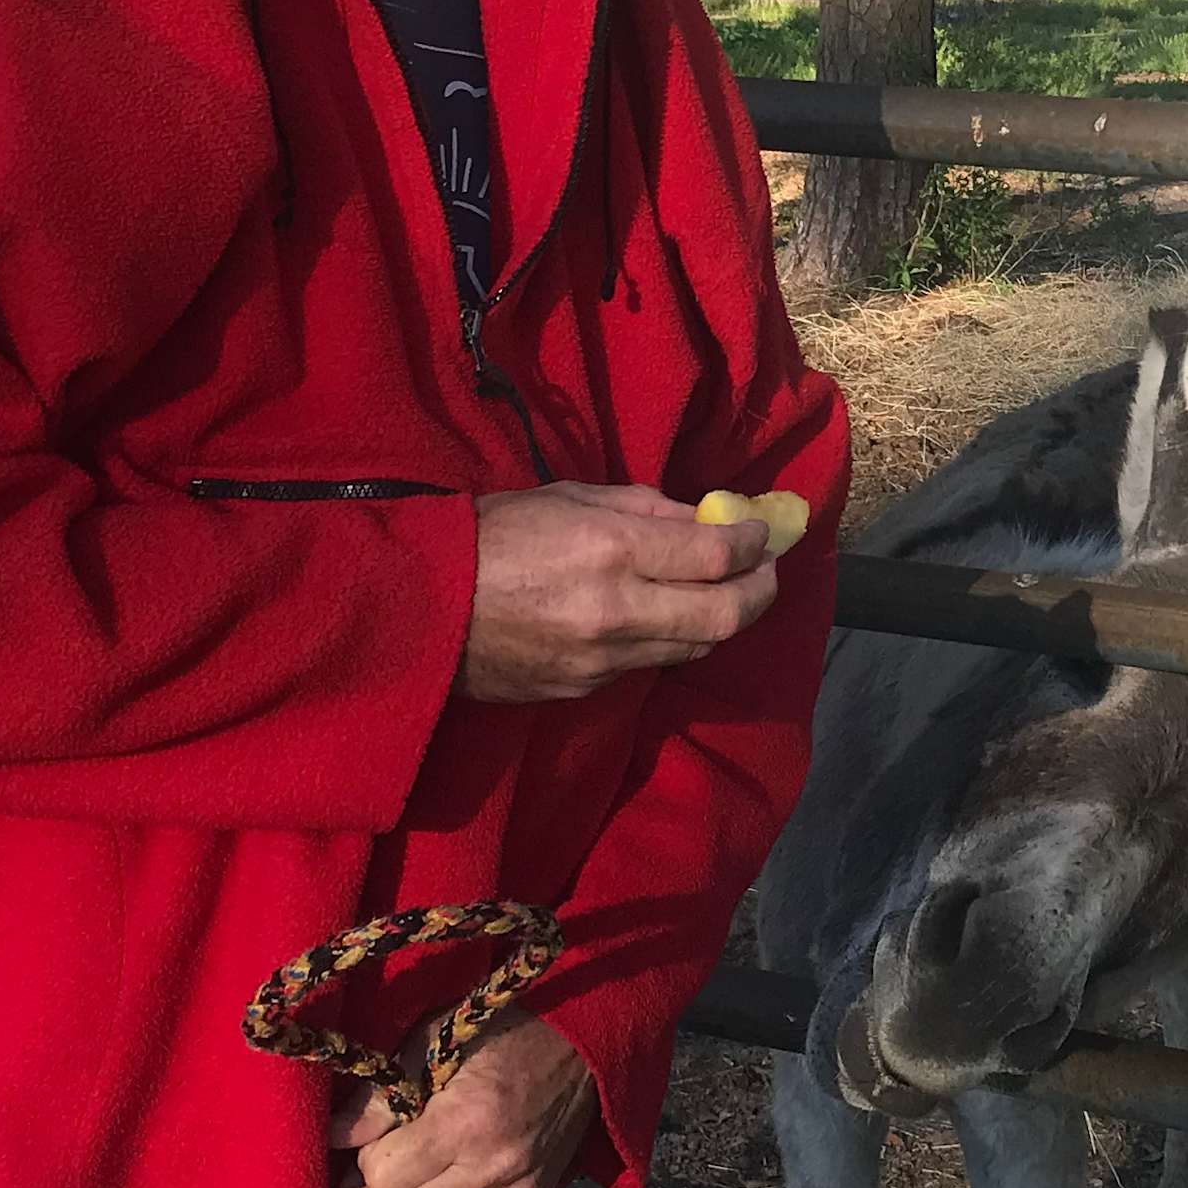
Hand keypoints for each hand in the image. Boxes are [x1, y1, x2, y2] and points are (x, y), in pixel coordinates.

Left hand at [338, 1007, 597, 1187]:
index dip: (360, 1160)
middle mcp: (492, 1171)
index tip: (360, 1140)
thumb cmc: (502, 1028)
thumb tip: (332, 1137)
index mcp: (466, 1122)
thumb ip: (380, 1095)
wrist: (587, 1040)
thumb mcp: (434, 1040)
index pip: (383, 1175)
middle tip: (356, 1184)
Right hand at [462, 482, 780, 703]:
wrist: (419, 609)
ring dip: (720, 619)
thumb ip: (643, 508)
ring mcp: (602, 659)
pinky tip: (664, 616)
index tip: (763, 532)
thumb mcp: (569, 497)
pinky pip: (649, 664)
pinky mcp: (585, 690)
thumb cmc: (492, 535)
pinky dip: (670, 639)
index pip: (716, 554)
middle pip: (724, 615)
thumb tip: (702, 519)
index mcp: (610, 549)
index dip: (754, 543)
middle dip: (761, 592)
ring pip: (694, 647)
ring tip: (726, 592)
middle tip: (767, 571)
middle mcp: (616, 610)